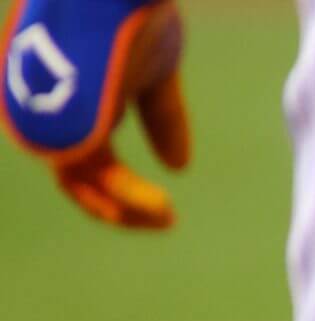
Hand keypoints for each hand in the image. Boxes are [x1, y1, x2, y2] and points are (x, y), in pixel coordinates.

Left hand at [4, 0, 189, 227]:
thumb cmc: (134, 17)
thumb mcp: (154, 75)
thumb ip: (162, 119)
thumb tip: (178, 166)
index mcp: (73, 100)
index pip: (84, 160)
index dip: (121, 191)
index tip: (166, 210)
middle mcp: (53, 108)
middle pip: (74, 176)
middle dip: (119, 207)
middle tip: (168, 218)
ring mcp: (49, 109)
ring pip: (76, 177)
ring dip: (123, 206)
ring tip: (166, 213)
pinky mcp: (55, 111)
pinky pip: (82, 166)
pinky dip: (121, 192)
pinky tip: (160, 202)